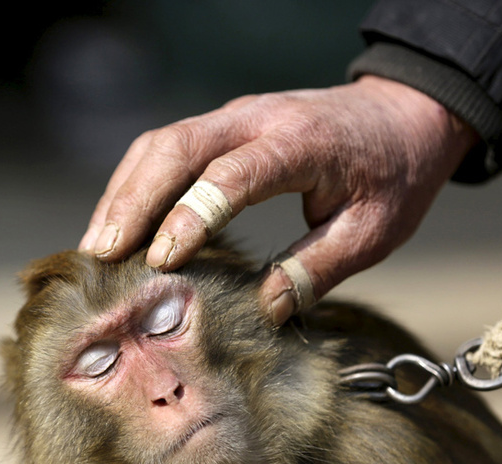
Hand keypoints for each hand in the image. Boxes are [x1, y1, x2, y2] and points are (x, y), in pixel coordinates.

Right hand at [79, 76, 478, 323]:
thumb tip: (264, 310)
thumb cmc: (394, 175)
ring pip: (160, 143)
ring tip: (97, 246)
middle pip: (175, 147)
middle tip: (102, 255)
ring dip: (123, 193)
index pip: (231, 174)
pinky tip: (120, 222)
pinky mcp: (222, 125)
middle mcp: (257, 118)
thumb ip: (318, 268)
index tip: (163, 263)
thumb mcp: (375, 231)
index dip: (191, 216)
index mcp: (300, 143)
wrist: (404, 115)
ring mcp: (234, 116)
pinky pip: (165, 147)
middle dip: (132, 202)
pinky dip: (134, 183)